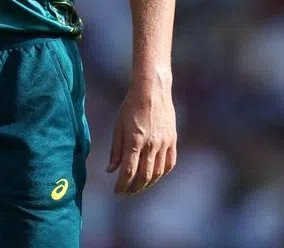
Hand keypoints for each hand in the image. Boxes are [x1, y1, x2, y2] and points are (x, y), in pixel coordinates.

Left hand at [107, 76, 176, 194]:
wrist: (152, 90)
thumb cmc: (130, 106)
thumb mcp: (118, 126)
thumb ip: (115, 149)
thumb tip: (111, 170)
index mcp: (135, 140)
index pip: (128, 171)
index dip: (122, 185)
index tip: (116, 191)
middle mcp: (151, 144)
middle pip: (144, 176)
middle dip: (134, 188)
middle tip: (126, 193)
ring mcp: (164, 143)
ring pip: (157, 173)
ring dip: (148, 184)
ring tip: (138, 187)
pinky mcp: (173, 140)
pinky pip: (169, 163)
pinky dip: (161, 174)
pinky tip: (154, 176)